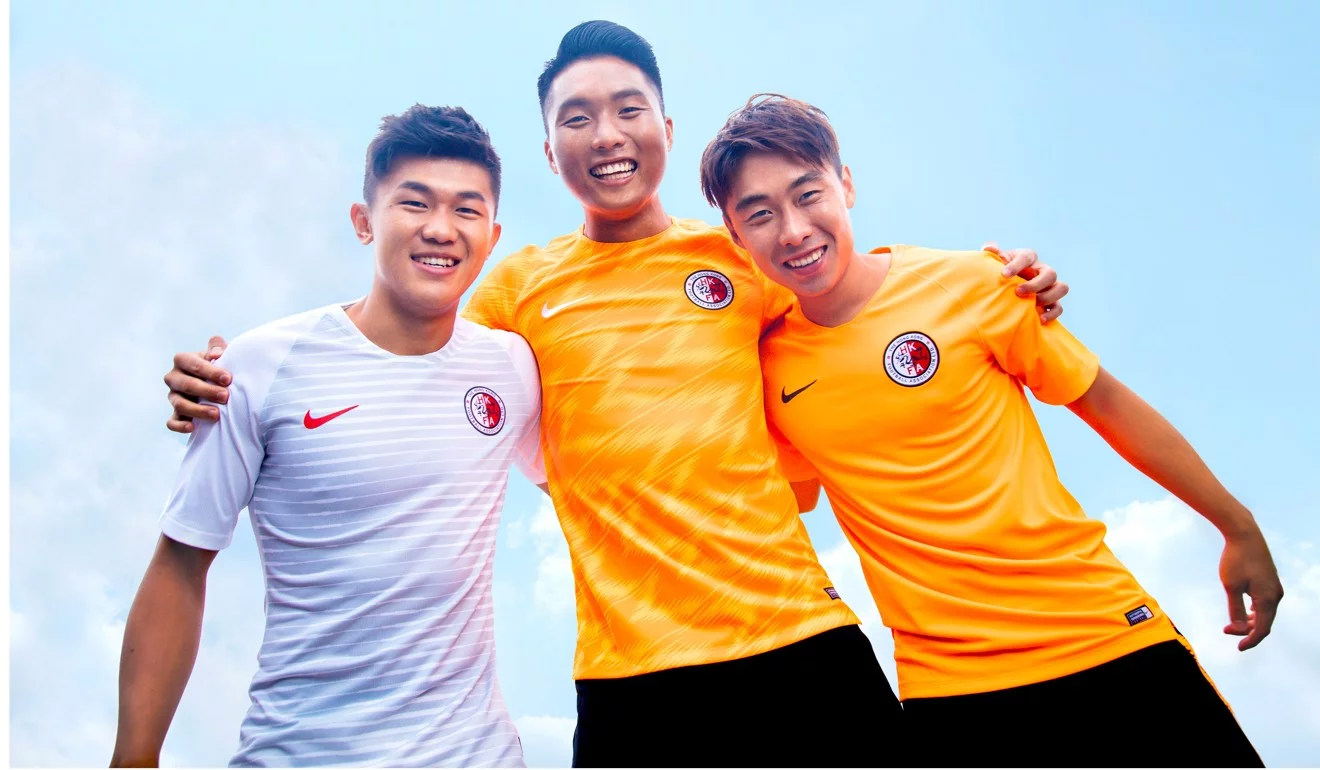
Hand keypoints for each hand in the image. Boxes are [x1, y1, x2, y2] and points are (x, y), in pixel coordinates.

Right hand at [163, 335, 230, 433]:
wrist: (218, 383)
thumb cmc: (219, 366)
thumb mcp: (220, 354)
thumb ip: (218, 348)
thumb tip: (217, 354)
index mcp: (182, 360)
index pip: (193, 364)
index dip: (210, 371)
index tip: (228, 379)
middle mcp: (174, 378)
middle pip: (186, 385)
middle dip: (206, 391)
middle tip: (225, 396)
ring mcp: (173, 396)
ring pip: (179, 404)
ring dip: (197, 410)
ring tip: (216, 414)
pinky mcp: (175, 414)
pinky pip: (171, 422)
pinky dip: (180, 425)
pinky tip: (192, 427)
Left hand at [983, 242, 1068, 322]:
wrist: (1003, 287)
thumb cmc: (1000, 271)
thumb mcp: (996, 261)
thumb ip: (992, 252)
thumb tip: (989, 248)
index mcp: (1028, 258)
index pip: (1027, 257)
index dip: (1017, 265)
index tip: (1004, 275)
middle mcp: (1042, 271)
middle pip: (1050, 274)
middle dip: (1035, 284)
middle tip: (1018, 292)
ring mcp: (1049, 286)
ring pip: (1061, 288)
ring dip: (1048, 297)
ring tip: (1033, 305)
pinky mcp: (1051, 302)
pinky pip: (1059, 308)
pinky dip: (1052, 314)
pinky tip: (1039, 319)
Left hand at [1220, 529, 1283, 650]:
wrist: (1244, 534)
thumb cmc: (1235, 559)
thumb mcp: (1231, 586)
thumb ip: (1235, 610)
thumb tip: (1239, 629)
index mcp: (1267, 599)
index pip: (1262, 629)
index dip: (1251, 641)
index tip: (1238, 648)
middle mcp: (1275, 595)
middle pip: (1264, 622)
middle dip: (1247, 630)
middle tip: (1226, 629)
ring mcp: (1274, 587)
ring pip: (1265, 612)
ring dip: (1250, 621)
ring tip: (1231, 623)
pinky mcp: (1270, 580)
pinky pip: (1265, 602)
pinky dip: (1254, 611)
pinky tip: (1244, 610)